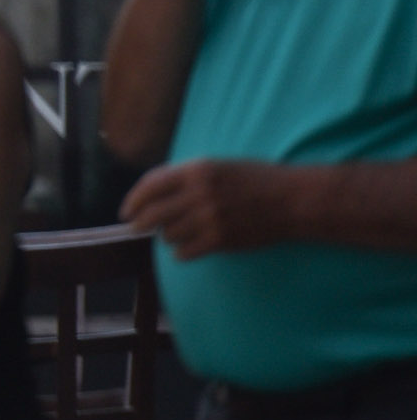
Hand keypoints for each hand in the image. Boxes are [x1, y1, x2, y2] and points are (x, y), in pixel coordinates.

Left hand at [124, 158, 298, 259]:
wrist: (293, 200)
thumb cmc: (256, 180)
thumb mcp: (218, 166)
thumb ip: (185, 176)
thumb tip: (150, 191)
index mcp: (197, 170)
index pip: (149, 186)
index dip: (133, 201)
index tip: (126, 211)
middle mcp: (199, 193)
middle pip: (151, 214)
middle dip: (140, 223)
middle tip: (138, 228)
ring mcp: (209, 218)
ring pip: (167, 235)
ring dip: (168, 236)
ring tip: (181, 232)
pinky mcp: (220, 240)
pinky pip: (184, 252)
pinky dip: (182, 252)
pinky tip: (190, 247)